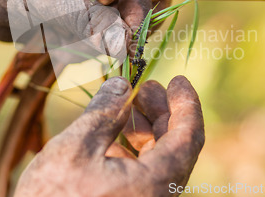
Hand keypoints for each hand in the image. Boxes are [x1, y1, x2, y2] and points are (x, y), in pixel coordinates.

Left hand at [0, 0, 150, 55]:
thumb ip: (89, 19)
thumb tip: (125, 45)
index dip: (136, 16)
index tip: (129, 48)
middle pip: (127, 8)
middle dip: (112, 32)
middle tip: (92, 50)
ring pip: (110, 28)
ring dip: (90, 41)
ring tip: (53, 37)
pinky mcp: (78, 16)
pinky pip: (92, 39)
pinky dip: (77, 47)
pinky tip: (49, 39)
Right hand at [14, 76, 204, 196]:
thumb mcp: (75, 148)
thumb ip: (104, 113)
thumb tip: (122, 84)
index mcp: (154, 182)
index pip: (188, 136)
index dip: (186, 104)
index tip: (179, 80)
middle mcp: (157, 196)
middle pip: (174, 145)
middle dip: (161, 111)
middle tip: (146, 86)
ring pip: (157, 159)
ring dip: (145, 128)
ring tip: (126, 104)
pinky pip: (141, 174)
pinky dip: (131, 148)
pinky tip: (111, 134)